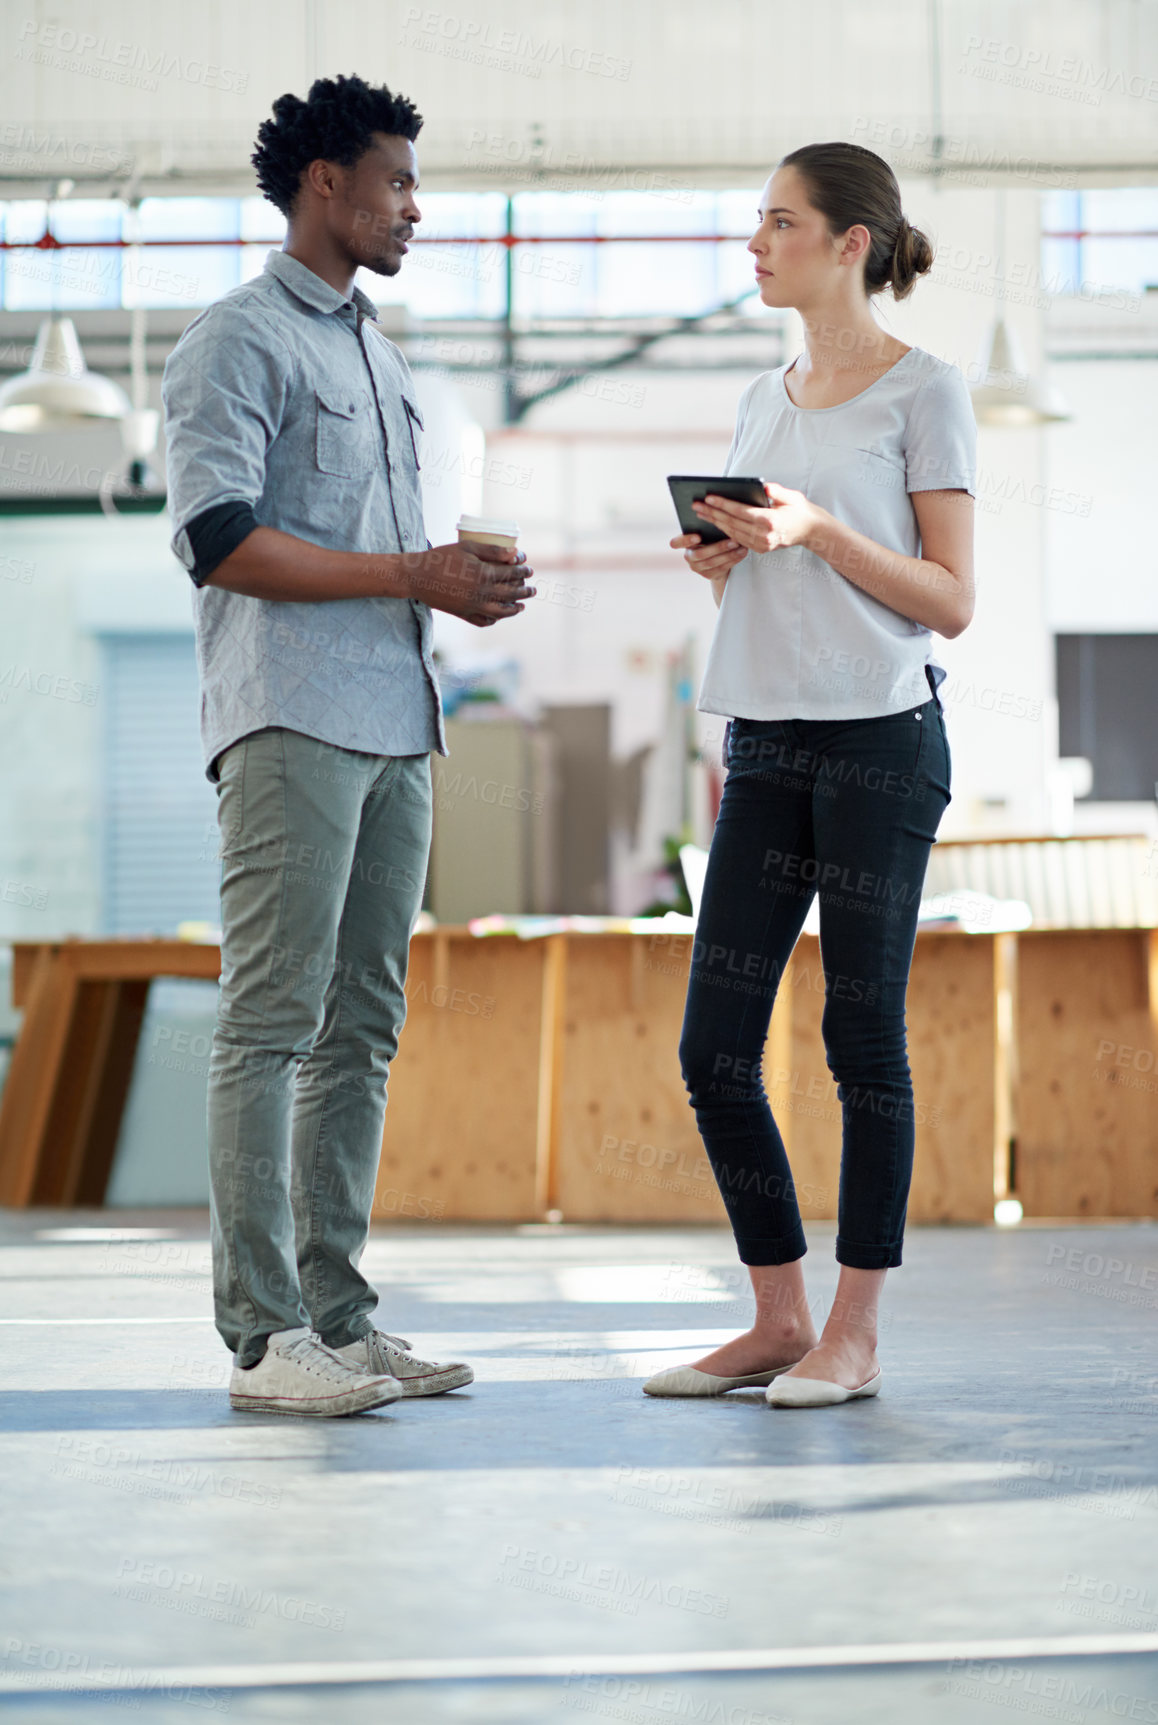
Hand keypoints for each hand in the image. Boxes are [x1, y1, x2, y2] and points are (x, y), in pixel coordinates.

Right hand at [407, 542, 535, 625]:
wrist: (417, 577)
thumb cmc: (441, 557)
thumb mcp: (467, 547)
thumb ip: (492, 551)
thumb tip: (516, 553)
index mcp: (484, 574)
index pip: (512, 573)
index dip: (523, 571)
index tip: (529, 569)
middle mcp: (481, 593)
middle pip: (511, 594)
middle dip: (525, 591)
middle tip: (532, 589)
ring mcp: (473, 606)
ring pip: (501, 612)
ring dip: (514, 609)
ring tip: (522, 606)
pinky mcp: (463, 615)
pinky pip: (484, 621)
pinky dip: (495, 619)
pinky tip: (500, 615)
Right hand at [670, 530, 746, 581]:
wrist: (716, 557)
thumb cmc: (712, 537)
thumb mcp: (707, 531)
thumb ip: (707, 523)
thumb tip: (717, 507)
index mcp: (685, 543)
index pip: (676, 543)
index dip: (686, 541)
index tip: (698, 536)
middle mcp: (689, 556)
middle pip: (700, 554)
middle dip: (718, 548)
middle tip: (733, 541)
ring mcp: (698, 568)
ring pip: (712, 563)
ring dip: (729, 554)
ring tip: (741, 547)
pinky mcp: (708, 575)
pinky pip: (721, 569)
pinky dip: (733, 560)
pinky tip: (742, 553)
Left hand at [691, 482, 820, 553]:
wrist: (811, 531)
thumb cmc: (800, 509)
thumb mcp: (792, 496)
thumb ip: (777, 491)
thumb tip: (763, 486)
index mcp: (770, 521)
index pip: (740, 512)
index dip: (723, 504)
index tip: (708, 498)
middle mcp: (764, 535)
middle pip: (732, 523)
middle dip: (713, 514)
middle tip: (696, 505)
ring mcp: (761, 545)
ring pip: (732, 533)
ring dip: (715, 523)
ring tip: (701, 513)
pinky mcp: (760, 549)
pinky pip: (738, 540)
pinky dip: (725, 531)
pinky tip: (715, 523)